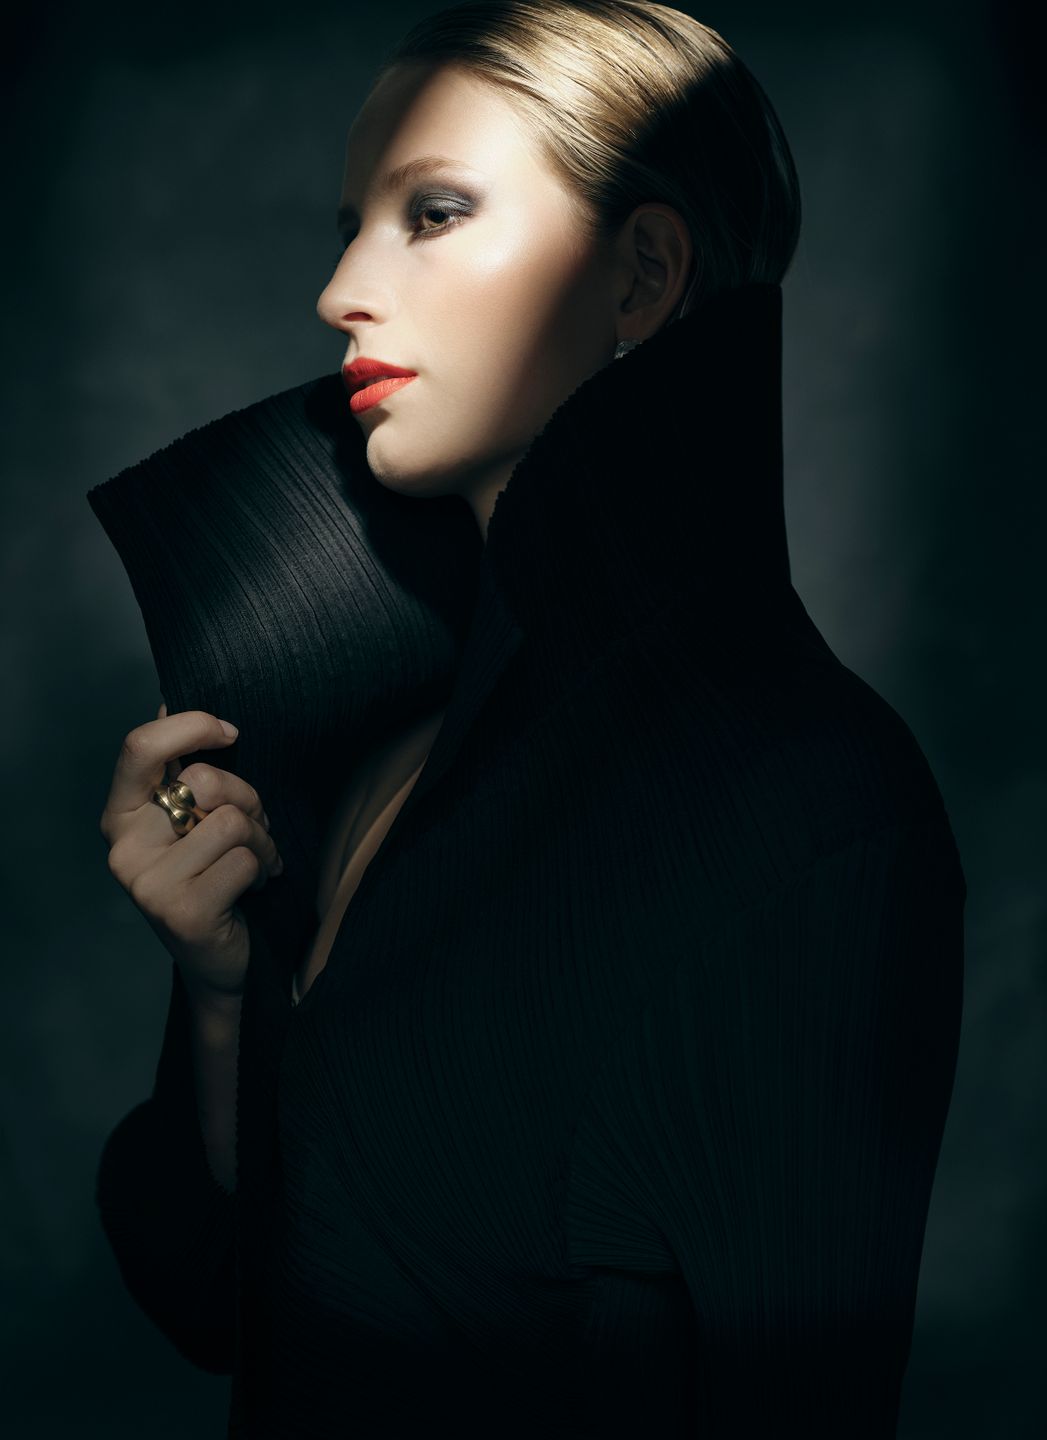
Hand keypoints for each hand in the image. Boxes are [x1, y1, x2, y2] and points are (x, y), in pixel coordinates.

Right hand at [99, 701, 282, 1009]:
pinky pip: (245, 861)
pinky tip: (252, 889)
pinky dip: (262, 870)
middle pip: (205, 782)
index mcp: (121, 813)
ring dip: (262, 841)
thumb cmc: (212, 872)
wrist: (218, 958)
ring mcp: (147, 883)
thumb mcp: (192, 817)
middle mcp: (123, 847)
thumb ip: (179, 766)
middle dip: (249, 799)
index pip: (141, 747)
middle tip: (255, 827)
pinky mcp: (180, 912)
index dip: (191, 726)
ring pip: (232, 822)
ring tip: (255, 862)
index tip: (231, 733)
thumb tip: (168, 701)